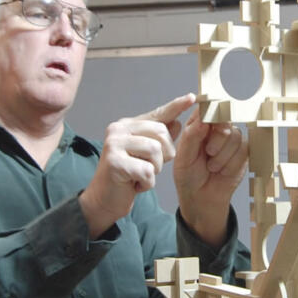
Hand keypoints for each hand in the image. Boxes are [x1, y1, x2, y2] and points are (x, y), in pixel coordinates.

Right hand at [79, 94, 195, 237]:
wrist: (104, 200)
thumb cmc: (127, 177)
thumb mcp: (147, 156)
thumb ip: (160, 140)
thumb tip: (177, 122)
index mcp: (127, 125)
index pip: (157, 113)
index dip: (176, 106)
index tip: (193, 97)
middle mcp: (119, 130)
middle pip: (161, 133)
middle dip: (164, 155)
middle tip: (150, 168)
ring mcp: (114, 144)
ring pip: (156, 151)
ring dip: (155, 170)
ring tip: (141, 175)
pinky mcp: (114, 162)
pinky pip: (147, 170)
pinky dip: (147, 183)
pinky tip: (135, 184)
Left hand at [173, 108, 247, 246]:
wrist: (202, 199)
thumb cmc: (189, 177)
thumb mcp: (183, 157)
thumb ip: (192, 136)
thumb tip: (204, 119)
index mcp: (198, 125)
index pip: (207, 108)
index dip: (212, 110)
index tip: (210, 120)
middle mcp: (215, 129)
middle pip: (226, 119)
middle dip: (218, 138)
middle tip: (209, 152)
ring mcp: (231, 140)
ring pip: (235, 135)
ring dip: (223, 156)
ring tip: (212, 167)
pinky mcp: (243, 152)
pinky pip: (244, 150)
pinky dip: (231, 164)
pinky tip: (222, 171)